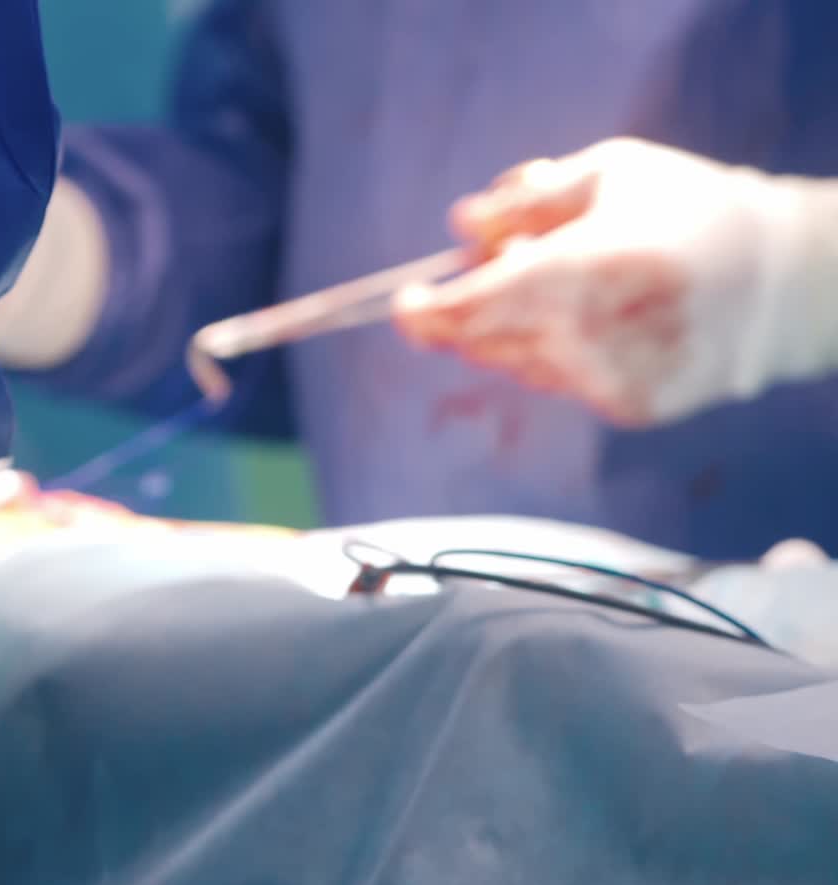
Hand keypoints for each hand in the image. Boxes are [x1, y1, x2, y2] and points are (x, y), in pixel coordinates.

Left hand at [395, 138, 837, 426]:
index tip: (407, 302)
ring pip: (517, 367)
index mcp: (587, 269)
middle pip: (486, 343)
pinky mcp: (626, 409)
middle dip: (470, 313)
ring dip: (512, 333)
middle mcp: (592, 337)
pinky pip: (559, 385)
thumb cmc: (688, 210)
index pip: (476, 309)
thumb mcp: (608, 173)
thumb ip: (525, 201)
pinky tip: (596, 324)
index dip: (428, 312)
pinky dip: (555, 355)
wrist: (778, 281)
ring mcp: (610, 382)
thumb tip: (461, 226)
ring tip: (564, 288)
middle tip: (492, 271)